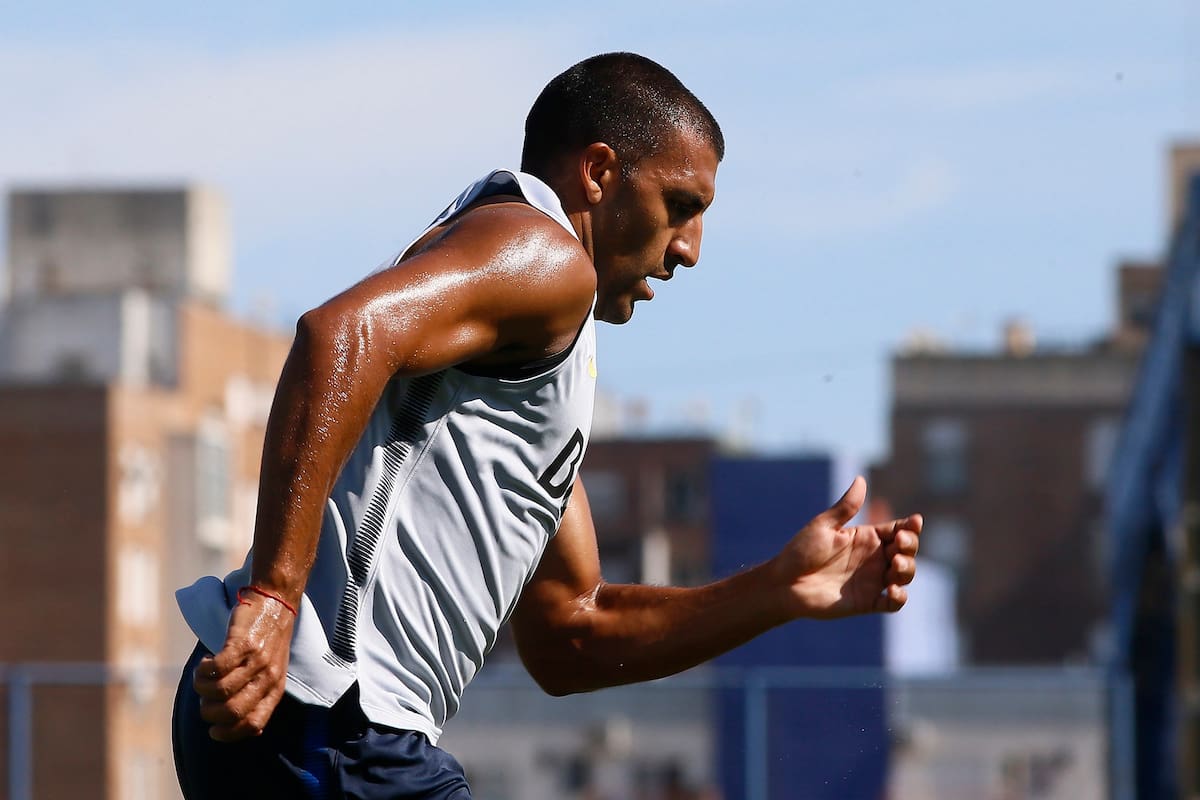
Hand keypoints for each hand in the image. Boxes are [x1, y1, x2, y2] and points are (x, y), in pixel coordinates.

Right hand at [192, 591, 295, 741]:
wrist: (276, 601)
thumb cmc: (270, 640)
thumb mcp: (274, 672)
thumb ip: (261, 697)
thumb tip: (246, 729)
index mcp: (275, 689)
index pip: (253, 725)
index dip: (229, 733)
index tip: (213, 729)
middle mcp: (267, 677)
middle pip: (231, 711)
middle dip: (209, 711)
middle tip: (205, 697)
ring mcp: (255, 660)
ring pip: (220, 691)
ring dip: (201, 688)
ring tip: (203, 675)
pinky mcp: (242, 643)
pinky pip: (216, 668)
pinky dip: (203, 670)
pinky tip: (206, 661)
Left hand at [772, 476, 920, 619]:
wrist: (783, 584)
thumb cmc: (800, 551)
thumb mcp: (823, 526)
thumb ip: (845, 507)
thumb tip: (861, 479)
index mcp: (865, 538)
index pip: (897, 530)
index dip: (910, 527)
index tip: (914, 522)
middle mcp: (873, 559)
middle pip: (907, 551)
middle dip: (910, 546)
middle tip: (899, 543)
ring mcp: (872, 581)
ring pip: (904, 575)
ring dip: (907, 569)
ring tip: (895, 565)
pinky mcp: (867, 602)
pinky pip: (892, 603)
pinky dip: (899, 598)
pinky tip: (892, 591)